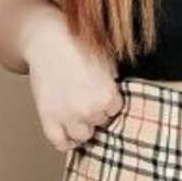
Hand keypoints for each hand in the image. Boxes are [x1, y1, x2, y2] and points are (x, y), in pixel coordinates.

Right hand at [22, 10, 122, 152]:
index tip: (98, 91)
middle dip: (94, 113)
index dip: (107, 102)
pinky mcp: (48, 118)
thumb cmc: (80, 47)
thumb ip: (117, 87)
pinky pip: (59, 142)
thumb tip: (135, 102)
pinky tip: (67, 132)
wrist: (46, 38)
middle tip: (84, 97)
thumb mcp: (110, 65)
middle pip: (99, 124)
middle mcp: (89, 110)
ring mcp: (67, 116)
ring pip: (82, 136)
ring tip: (76, 112)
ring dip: (81, 128)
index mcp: (108, 98)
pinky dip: (64, 141)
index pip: (114, 112)